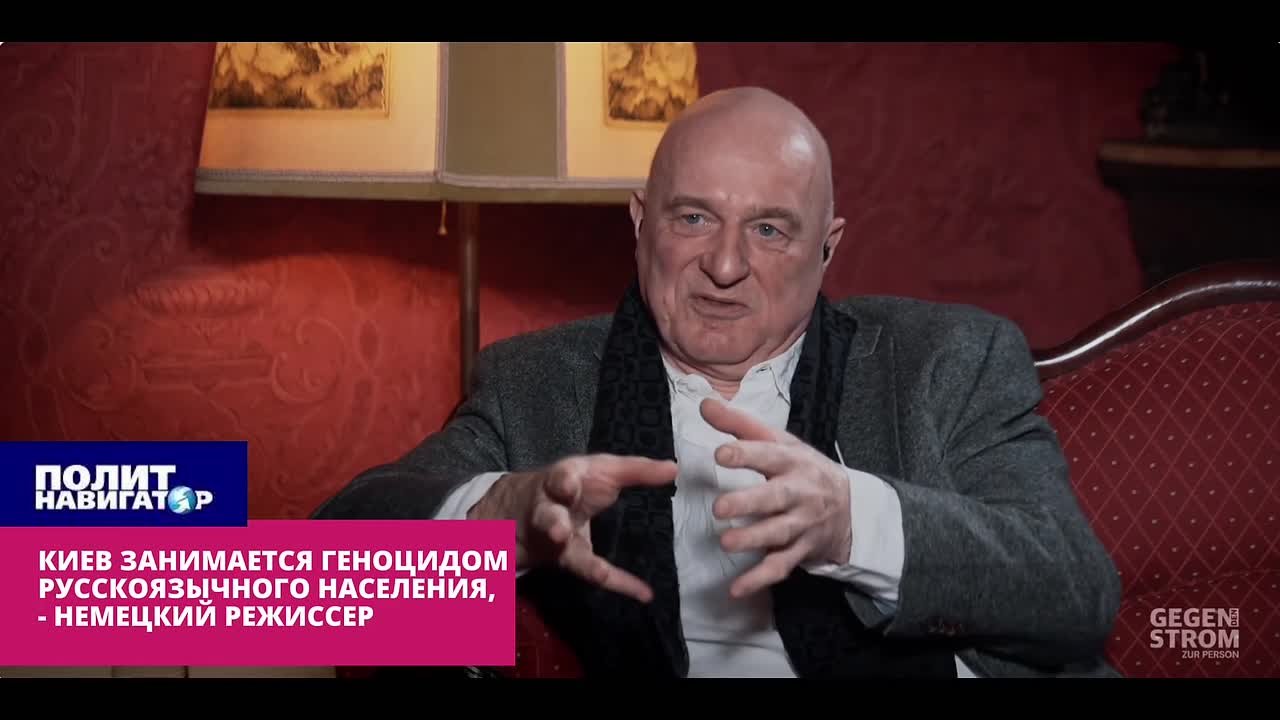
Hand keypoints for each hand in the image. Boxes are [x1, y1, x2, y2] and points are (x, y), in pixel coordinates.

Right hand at [467, 454, 677, 602]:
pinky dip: (620, 583)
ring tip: (576, 561)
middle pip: (547, 518)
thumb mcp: (605, 471)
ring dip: (565, 558)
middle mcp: (552, 510)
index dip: (564, 483)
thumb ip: (637, 471)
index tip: (569, 486)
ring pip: (556, 551)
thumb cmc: (579, 485)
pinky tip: (643, 592)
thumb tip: (674, 468)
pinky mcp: (567, 560)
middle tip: (558, 532)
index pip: (561, 479)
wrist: (532, 508)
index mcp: (561, 482)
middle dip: (552, 524)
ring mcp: (555, 539)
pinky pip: (591, 572)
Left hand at [700, 397, 852, 598]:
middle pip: (775, 498)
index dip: (745, 454)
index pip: (768, 455)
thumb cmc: (802, 468)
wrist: (850, 506)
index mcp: (792, 461)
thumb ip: (739, 424)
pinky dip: (759, 580)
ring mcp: (802, 524)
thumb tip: (704, 403)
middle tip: (719, 508)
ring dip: (753, 540)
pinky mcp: (801, 550)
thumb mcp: (779, 441)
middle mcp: (800, 493)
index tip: (720, 454)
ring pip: (778, 534)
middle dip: (749, 503)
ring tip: (726, 543)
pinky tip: (736, 590)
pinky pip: (780, 567)